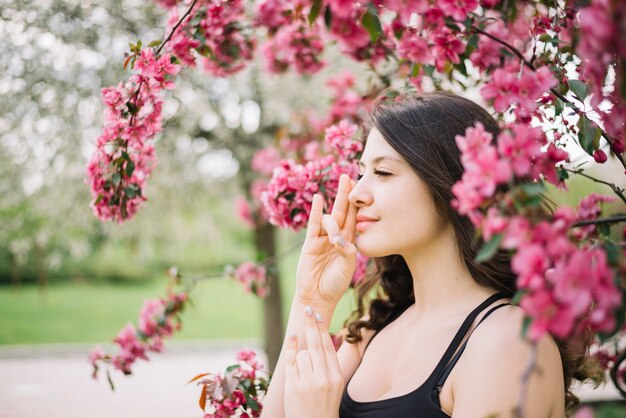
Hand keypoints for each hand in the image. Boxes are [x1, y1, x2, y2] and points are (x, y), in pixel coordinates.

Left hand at [284, 307, 343, 417]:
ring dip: (300, 353)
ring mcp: (308, 383)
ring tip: (303, 368)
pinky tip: (292, 338)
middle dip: (311, 324)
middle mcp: (324, 378)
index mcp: (336, 376)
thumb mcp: (334, 386)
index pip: (330, 347)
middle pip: (317, 344)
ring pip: (303, 353)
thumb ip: (329, 366)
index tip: (319, 316)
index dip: (324, 329)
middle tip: (308, 308)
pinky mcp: (294, 387)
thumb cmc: (323, 406)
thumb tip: (322, 340)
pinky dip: (291, 348)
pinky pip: (291, 361)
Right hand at [296, 174, 357, 306]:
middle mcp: (336, 236)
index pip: (354, 218)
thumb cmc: (335, 284)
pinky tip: (319, 199)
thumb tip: (339, 238)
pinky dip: (316, 211)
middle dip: (345, 194)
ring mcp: (322, 238)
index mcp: (349, 241)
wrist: (317, 296)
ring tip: (332, 233)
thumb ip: (346, 251)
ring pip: (329, 219)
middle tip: (347, 175)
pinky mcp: (310, 243)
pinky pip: (314, 224)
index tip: (361, 186)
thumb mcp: (347, 267)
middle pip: (342, 211)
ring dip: (332, 218)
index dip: (358, 203)